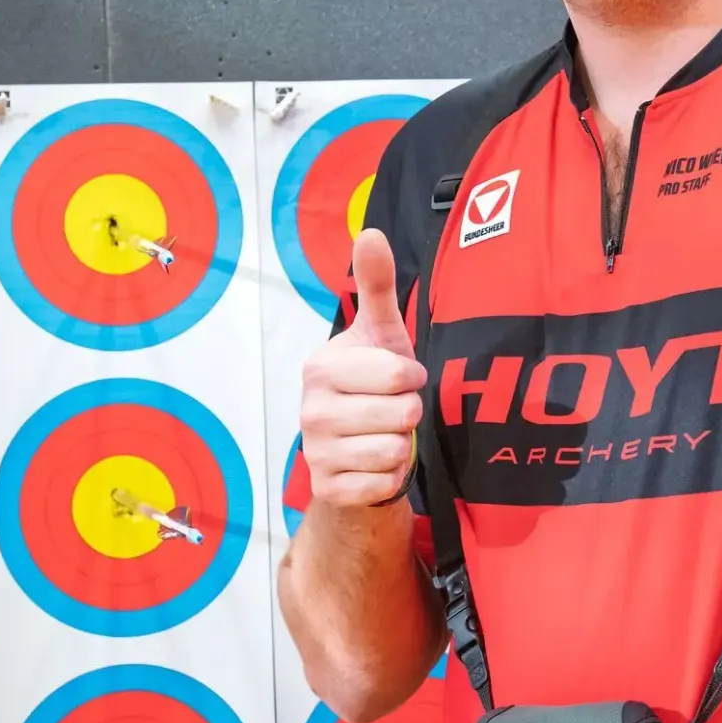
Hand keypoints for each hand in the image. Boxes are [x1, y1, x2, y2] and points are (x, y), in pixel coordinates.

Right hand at [299, 228, 425, 511]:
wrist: (355, 452)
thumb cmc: (373, 385)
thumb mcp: (380, 334)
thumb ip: (376, 285)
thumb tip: (370, 232)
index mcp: (320, 367)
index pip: (398, 374)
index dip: (411, 378)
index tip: (399, 378)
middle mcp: (310, 411)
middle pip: (402, 414)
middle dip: (408, 413)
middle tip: (390, 409)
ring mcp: (315, 453)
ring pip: (395, 451)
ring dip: (402, 447)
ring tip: (384, 435)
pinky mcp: (328, 490)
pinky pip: (384, 485)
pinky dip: (391, 478)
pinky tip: (375, 465)